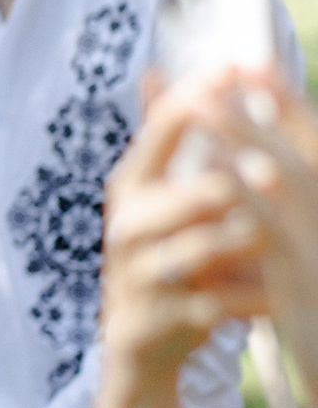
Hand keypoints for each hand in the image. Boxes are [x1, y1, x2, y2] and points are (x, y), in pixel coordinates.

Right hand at [97, 77, 278, 390]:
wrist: (138, 339)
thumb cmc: (159, 248)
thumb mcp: (149, 192)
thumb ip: (159, 133)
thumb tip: (152, 70)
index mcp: (131, 185)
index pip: (162, 130)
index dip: (197, 98)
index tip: (231, 68)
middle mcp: (129, 225)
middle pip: (187, 193)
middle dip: (229, 180)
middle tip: (271, 169)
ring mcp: (144, 273)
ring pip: (201, 249)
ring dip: (243, 239)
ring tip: (265, 232)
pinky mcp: (167, 317)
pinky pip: (219, 302)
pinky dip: (252, 297)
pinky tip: (278, 296)